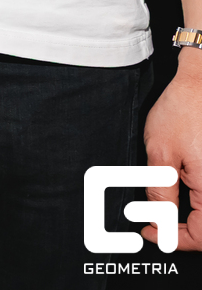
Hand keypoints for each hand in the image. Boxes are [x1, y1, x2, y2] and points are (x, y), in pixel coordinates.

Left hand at [144, 57, 201, 249]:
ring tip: (167, 207)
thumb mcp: (161, 152)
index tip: (153, 233)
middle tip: (158, 222)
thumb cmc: (185, 109)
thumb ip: (161, 192)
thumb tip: (158, 220)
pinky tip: (182, 190)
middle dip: (186, 231)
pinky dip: (199, 200)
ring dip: (194, 216)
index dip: (175, 240)